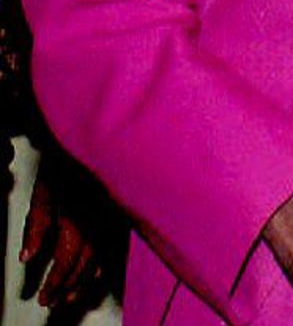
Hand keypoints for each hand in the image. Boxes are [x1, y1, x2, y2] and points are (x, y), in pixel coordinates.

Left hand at [19, 145, 126, 310]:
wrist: (102, 132)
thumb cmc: (69, 156)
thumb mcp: (44, 188)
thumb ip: (37, 224)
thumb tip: (28, 256)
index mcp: (79, 215)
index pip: (67, 259)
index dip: (56, 282)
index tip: (44, 297)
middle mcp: (101, 219)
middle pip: (86, 262)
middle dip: (69, 285)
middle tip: (53, 301)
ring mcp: (116, 215)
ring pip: (103, 255)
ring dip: (87, 279)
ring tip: (72, 294)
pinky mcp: (124, 210)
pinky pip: (117, 242)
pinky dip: (106, 261)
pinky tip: (98, 271)